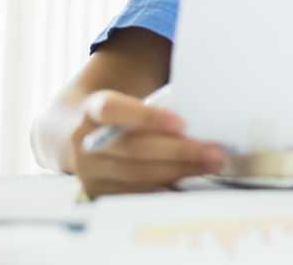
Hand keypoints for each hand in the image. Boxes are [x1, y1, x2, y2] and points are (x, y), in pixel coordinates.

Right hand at [71, 90, 224, 197]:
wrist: (79, 134)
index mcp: (91, 109)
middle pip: (133, 149)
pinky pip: (136, 192)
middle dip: (178, 152)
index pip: (113, 110)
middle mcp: (84, 142)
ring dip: (179, 171)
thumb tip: (201, 113)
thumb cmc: (121, 114)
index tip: (182, 124)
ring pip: (137, 174)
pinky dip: (165, 187)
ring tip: (210, 165)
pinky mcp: (98, 192)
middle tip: (213, 152)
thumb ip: (156, 104)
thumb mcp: (129, 99)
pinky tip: (190, 182)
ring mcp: (88, 171)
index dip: (147, 117)